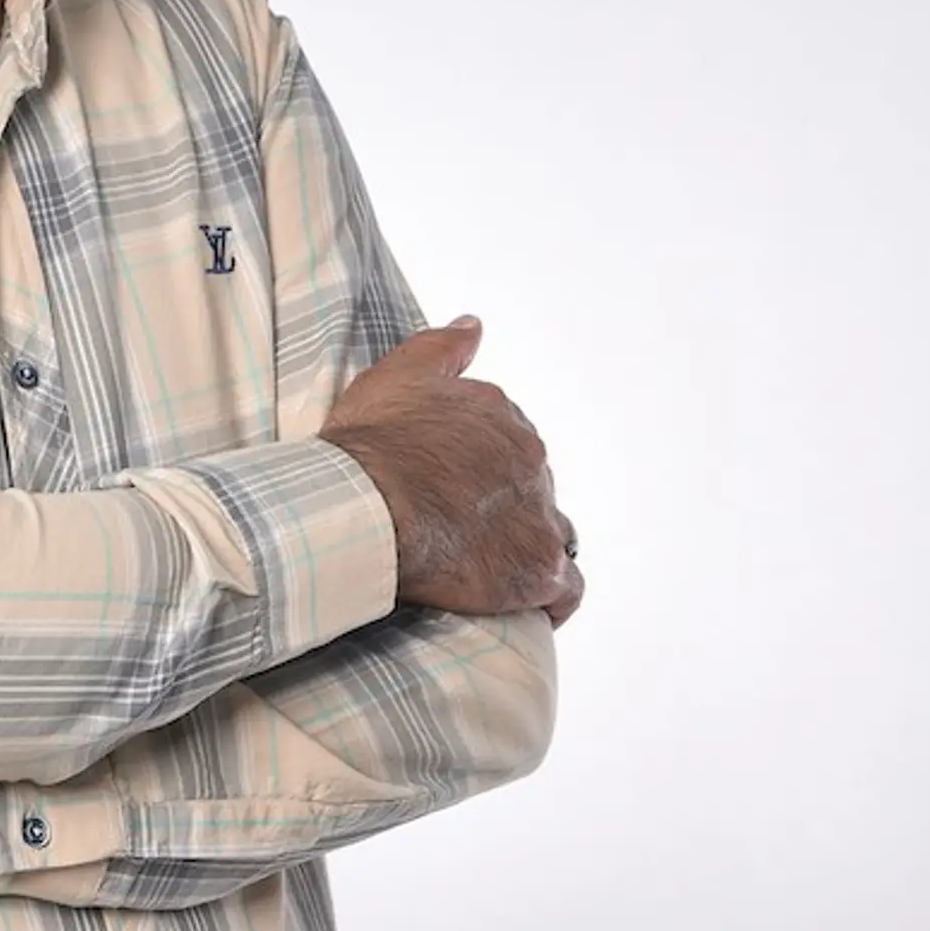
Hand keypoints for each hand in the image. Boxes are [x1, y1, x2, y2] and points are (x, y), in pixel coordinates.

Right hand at [320, 316, 581, 621]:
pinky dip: (551, 598)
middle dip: (504, 506)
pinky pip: (565, 590)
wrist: (365, 505)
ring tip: (489, 569)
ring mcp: (538, 516)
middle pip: (531, 488)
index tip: (449, 487)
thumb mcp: (398, 373)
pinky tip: (525, 605)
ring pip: (553, 534)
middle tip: (456, 530)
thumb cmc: (371, 442)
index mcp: (501, 417)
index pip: (508, 443)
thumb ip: (442, 347)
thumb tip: (474, 325)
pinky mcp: (536, 570)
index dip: (480, 468)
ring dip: (530, 547)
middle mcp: (531, 461)